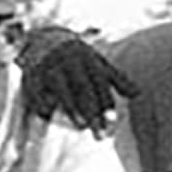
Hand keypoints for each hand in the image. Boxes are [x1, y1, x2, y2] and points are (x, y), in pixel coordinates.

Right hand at [18, 26, 139, 135]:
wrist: (44, 37)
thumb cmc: (77, 57)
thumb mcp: (97, 63)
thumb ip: (116, 79)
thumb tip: (138, 95)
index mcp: (88, 58)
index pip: (99, 84)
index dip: (106, 104)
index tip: (113, 124)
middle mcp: (70, 59)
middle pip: (83, 88)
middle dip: (92, 112)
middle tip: (101, 134)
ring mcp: (51, 65)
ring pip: (63, 89)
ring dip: (72, 108)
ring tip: (81, 127)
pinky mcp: (33, 72)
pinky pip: (39, 89)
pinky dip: (43, 102)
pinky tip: (48, 116)